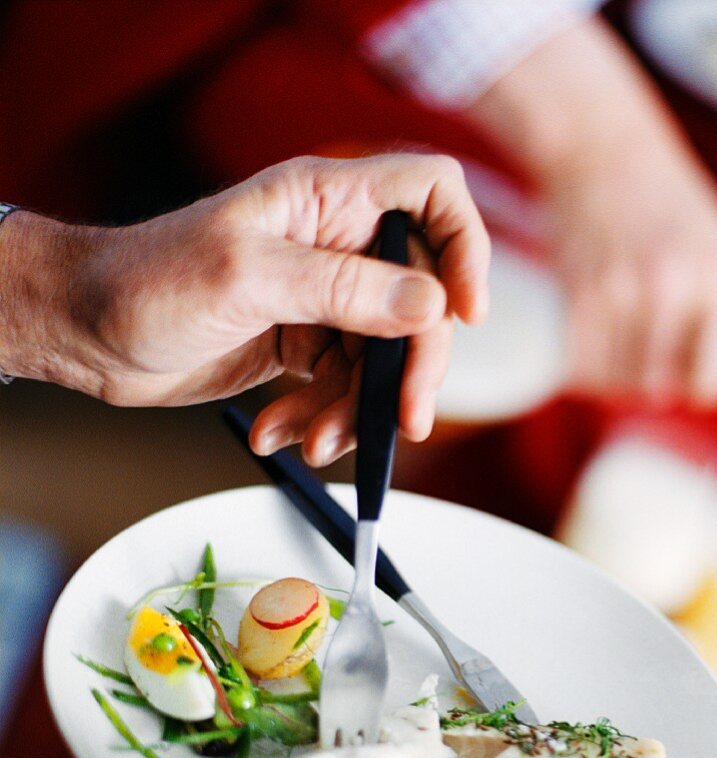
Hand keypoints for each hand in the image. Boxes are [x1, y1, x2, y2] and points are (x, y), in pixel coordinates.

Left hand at [0, 154, 489, 460]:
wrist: (85, 332)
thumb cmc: (144, 282)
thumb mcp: (246, 278)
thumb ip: (343, 288)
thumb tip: (431, 305)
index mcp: (325, 201)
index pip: (432, 195)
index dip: (465, 248)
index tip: (466, 312)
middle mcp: (336, 245)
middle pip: (421, 300)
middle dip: (412, 367)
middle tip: (403, 418)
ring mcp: (323, 298)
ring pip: (384, 357)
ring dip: (356, 409)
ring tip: (315, 437)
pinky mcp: (306, 344)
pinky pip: (344, 387)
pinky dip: (322, 417)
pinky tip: (283, 431)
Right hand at [468, 18, 716, 406]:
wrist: (601, 145)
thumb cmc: (666, 196)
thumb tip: (707, 382)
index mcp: (715, 276)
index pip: (714, 377)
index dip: (701, 385)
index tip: (689, 375)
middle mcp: (669, 288)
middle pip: (658, 388)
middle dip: (652, 384)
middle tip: (645, 358)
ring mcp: (618, 292)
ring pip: (615, 382)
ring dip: (613, 377)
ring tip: (616, 348)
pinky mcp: (575, 292)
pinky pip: (579, 364)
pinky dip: (581, 367)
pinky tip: (589, 346)